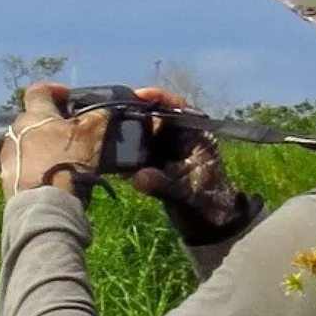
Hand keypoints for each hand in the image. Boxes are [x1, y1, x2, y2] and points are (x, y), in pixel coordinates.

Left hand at [0, 84, 106, 199]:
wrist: (45, 203)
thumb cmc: (68, 164)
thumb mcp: (91, 136)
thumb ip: (97, 117)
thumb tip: (101, 111)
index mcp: (34, 115)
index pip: (38, 90)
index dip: (54, 89)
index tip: (67, 97)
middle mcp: (15, 130)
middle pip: (31, 117)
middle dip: (48, 122)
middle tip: (67, 132)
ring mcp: (7, 153)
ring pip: (24, 140)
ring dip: (39, 143)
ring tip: (58, 156)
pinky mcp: (5, 175)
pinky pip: (20, 163)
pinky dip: (33, 164)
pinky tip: (47, 174)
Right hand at [127, 87, 256, 242]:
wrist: (208, 221)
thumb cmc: (208, 199)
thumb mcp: (185, 190)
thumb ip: (161, 182)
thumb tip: (138, 178)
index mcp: (194, 134)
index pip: (176, 107)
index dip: (158, 98)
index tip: (139, 95)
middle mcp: (179, 138)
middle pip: (154, 117)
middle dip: (134, 115)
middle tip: (113, 114)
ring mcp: (166, 150)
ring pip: (143, 134)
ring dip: (127, 135)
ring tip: (107, 133)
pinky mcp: (155, 163)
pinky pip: (137, 153)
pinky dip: (125, 155)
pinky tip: (112, 159)